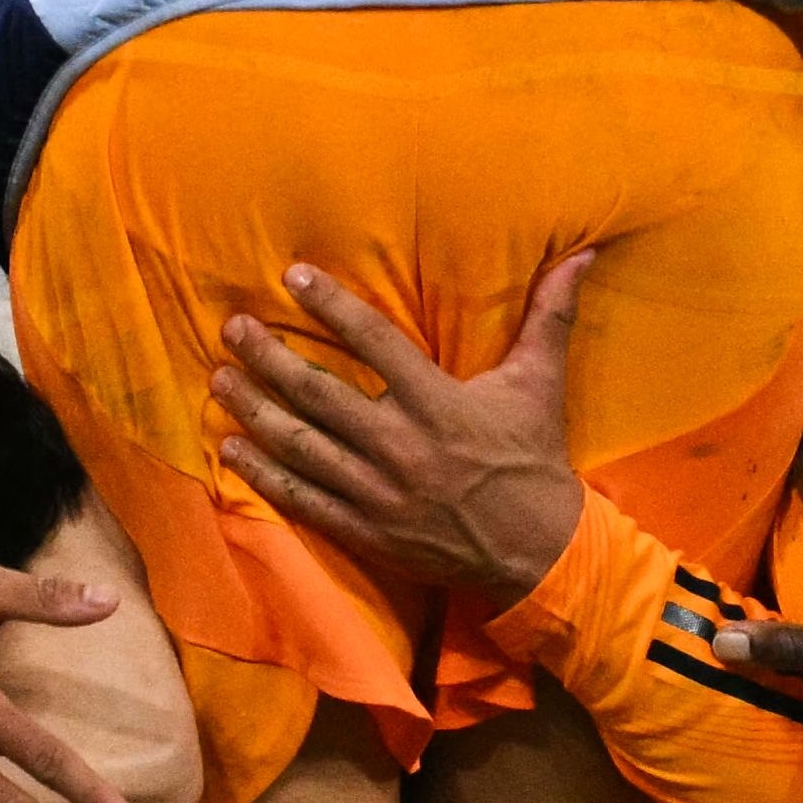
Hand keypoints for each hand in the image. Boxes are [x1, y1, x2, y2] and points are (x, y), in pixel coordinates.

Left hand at [211, 253, 594, 605]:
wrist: (536, 550)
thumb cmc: (532, 458)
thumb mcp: (541, 382)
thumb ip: (551, 315)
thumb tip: (583, 252)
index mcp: (439, 403)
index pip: (375, 342)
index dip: (332, 307)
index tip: (294, 277)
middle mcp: (401, 445)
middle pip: (319, 394)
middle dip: (269, 358)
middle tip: (233, 328)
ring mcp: (377, 492)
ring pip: (301, 445)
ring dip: (255, 410)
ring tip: (220, 378)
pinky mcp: (365, 529)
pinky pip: (303, 499)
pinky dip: (263, 474)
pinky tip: (232, 449)